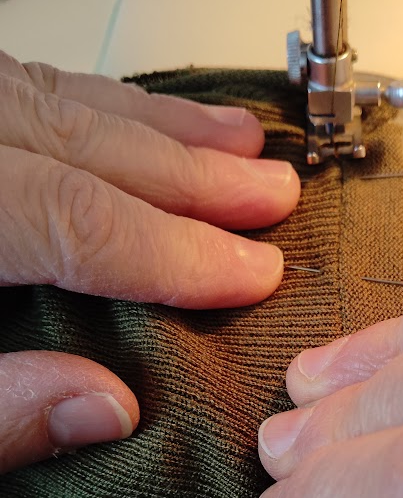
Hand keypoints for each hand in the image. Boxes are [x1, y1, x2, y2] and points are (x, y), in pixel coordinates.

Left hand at [0, 52, 299, 472]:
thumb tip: (105, 410)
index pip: (73, 219)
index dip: (173, 250)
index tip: (252, 270)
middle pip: (78, 143)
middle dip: (191, 174)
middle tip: (273, 193)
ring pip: (59, 98)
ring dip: (159, 127)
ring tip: (237, 142)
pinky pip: (34, 87)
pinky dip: (103, 105)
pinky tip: (146, 121)